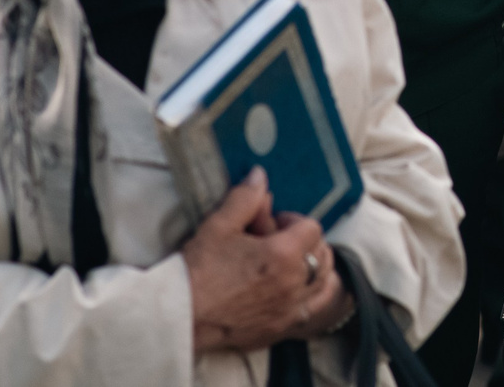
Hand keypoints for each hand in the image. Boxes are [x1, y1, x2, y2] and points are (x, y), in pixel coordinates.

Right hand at [183, 170, 352, 353]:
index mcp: (283, 255)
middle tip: (281, 240)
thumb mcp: (219, 225)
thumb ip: (246, 198)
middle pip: (322, 255)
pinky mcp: (280, 329)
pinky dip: (308, 297)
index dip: (294, 220)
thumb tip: (260, 175)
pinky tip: (290, 291)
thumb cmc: (199, 270)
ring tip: (290, 264)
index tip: (274, 222)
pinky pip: (310, 310)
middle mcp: (294, 285)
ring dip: (313, 270)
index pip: (312, 228)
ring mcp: (289, 311)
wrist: (180, 316)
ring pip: (322, 284)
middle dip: (306, 242)